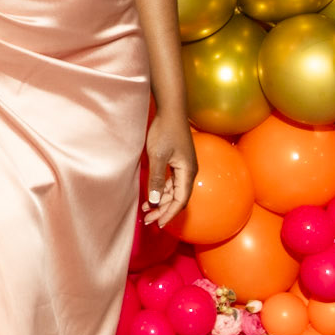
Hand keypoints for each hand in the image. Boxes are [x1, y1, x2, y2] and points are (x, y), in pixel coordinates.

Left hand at [142, 113, 195, 229]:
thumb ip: (156, 179)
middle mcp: (188, 172)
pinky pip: (170, 182)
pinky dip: (161, 190)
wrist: (171, 110)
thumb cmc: (165, 131)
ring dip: (160, 201)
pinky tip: (150, 195)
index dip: (169, 214)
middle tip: (148, 221)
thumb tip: (154, 201)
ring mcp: (183, 167)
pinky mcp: (177, 162)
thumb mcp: (158, 156)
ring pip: (173, 191)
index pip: (180, 200)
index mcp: (187, 173)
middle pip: (177, 198)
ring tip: (146, 210)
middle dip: (163, 210)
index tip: (158, 224)